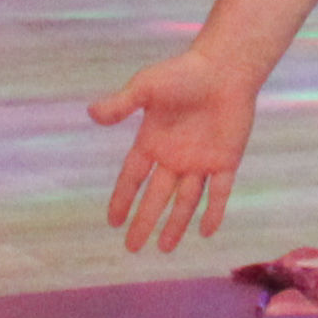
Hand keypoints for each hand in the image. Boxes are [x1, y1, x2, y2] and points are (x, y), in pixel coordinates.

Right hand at [87, 42, 259, 253]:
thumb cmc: (183, 73)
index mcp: (152, 141)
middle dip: (144, 221)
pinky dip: (213, 212)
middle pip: (156, 197)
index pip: (133, 178)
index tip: (112, 221)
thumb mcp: (146, 87)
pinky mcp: (225, 161)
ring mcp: (200, 161)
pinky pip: (218, 192)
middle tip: (132, 248)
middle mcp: (174, 157)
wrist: (224, 68)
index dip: (122, 199)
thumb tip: (92, 113)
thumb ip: (122, 103)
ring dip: (175, 224)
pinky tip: (206, 231)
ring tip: (163, 248)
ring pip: (185, 201)